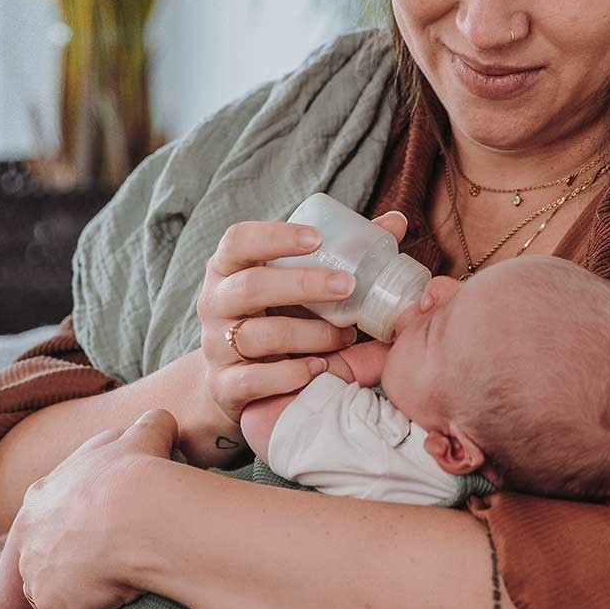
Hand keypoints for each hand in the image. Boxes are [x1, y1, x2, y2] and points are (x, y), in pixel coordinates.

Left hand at [10, 410, 189, 608]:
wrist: (137, 509)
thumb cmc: (138, 471)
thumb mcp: (142, 436)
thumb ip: (147, 427)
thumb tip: (162, 420)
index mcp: (44, 495)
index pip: (39, 520)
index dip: (54, 534)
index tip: (66, 546)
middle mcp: (32, 535)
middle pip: (31, 562)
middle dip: (41, 576)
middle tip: (60, 590)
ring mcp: (40, 573)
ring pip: (39, 600)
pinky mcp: (56, 608)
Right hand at [191, 211, 413, 433]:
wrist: (236, 379)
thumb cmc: (276, 317)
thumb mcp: (297, 283)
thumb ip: (341, 255)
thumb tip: (395, 223)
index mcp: (228, 268)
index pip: (238, 241)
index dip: (274, 236)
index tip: (317, 238)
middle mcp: (214, 303)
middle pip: (250, 287)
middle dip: (302, 284)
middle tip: (348, 286)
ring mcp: (215, 346)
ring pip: (257, 336)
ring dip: (308, 334)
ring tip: (344, 335)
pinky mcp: (223, 385)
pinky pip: (252, 380)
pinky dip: (289, 375)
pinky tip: (318, 368)